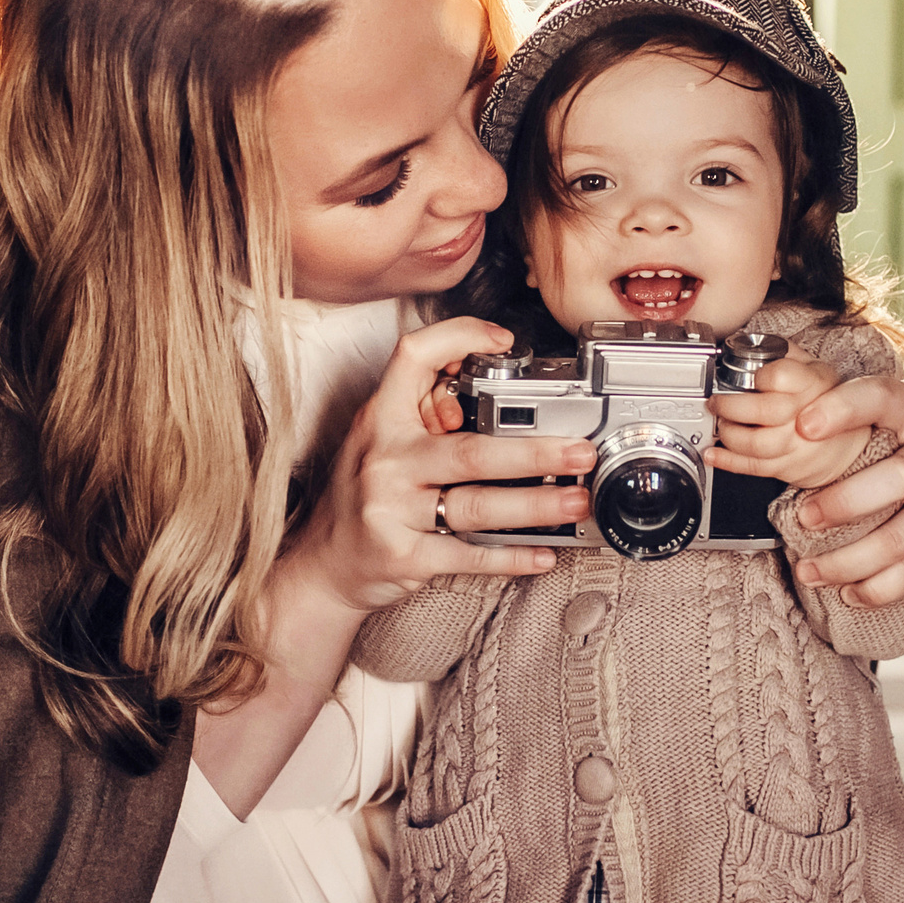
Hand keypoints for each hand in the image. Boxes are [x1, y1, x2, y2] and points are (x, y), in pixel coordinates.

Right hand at [284, 317, 593, 616]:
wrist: (324, 563)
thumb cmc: (362, 495)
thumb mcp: (378, 437)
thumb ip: (423, 409)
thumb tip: (489, 385)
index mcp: (381, 419)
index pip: (414, 359)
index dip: (459, 338)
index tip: (503, 341)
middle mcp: (387, 460)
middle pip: (471, 451)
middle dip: (533, 452)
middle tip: (578, 451)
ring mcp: (393, 510)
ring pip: (477, 505)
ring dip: (535, 505)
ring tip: (575, 501)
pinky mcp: (404, 556)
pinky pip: (468, 555)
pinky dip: (510, 556)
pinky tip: (543, 553)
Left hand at [706, 353, 865, 489]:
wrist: (846, 442)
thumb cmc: (823, 399)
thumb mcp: (812, 367)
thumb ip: (783, 353)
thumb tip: (748, 344)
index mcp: (815, 382)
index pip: (784, 377)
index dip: (762, 376)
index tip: (752, 377)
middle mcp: (810, 415)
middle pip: (767, 411)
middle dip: (732, 406)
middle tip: (719, 401)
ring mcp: (800, 445)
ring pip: (757, 444)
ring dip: (729, 433)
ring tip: (721, 422)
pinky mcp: (789, 468)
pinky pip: (754, 468)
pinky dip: (727, 461)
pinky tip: (713, 452)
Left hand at [783, 377, 903, 605]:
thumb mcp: (887, 409)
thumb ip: (845, 414)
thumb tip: (778, 412)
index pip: (879, 398)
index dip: (843, 409)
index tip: (803, 425)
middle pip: (898, 478)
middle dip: (844, 504)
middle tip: (802, 519)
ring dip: (850, 561)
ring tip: (809, 572)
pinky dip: (880, 586)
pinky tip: (850, 591)